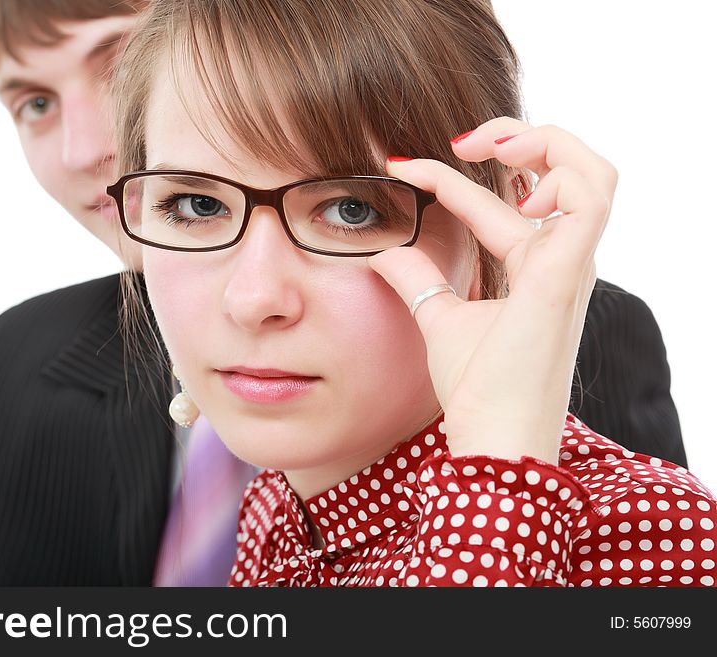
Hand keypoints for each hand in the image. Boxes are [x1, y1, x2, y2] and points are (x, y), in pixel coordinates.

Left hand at [368, 117, 616, 464]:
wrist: (491, 433)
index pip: (497, 202)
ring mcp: (571, 264)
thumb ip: (417, 279)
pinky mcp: (568, 274)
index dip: (449, 176)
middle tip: (461, 139)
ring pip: (594, 174)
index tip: (397, 166)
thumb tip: (380, 250)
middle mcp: (561, 259)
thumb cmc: (478, 387)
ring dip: (546, 144)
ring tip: (491, 147)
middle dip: (520, 137)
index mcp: (535, 267)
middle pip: (568, 171)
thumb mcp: (437, 318)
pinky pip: (589, 201)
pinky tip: (515, 194)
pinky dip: (559, 178)